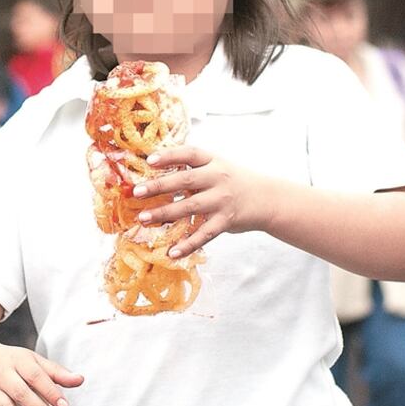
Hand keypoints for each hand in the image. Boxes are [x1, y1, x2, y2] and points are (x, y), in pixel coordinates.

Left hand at [131, 146, 271, 258]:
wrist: (267, 198)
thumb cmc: (232, 181)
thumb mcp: (216, 166)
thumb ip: (191, 169)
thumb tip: (153, 174)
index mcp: (213, 161)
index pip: (190, 153)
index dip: (170, 155)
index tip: (149, 160)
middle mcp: (218, 178)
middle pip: (186, 180)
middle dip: (160, 185)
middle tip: (137, 192)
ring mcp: (222, 200)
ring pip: (190, 207)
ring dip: (165, 213)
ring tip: (143, 218)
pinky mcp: (226, 221)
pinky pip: (204, 234)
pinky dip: (188, 244)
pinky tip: (172, 252)